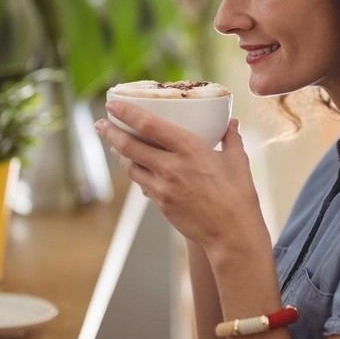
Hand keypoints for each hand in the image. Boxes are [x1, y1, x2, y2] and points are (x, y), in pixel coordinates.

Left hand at [95, 100, 266, 255]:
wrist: (232, 234)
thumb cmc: (239, 196)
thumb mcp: (238, 161)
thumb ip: (231, 138)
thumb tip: (232, 122)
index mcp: (190, 149)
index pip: (149, 125)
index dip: (127, 113)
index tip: (114, 104)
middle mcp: (171, 166)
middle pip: (129, 146)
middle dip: (111, 132)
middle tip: (100, 123)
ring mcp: (163, 187)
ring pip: (131, 166)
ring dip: (118, 153)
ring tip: (113, 143)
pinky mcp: (161, 204)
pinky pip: (142, 184)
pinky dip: (135, 172)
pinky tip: (134, 167)